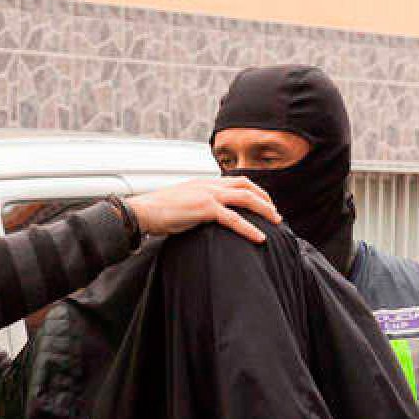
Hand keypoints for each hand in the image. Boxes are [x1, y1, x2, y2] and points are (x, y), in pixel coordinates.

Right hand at [124, 177, 281, 243]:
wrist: (142, 212)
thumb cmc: (157, 212)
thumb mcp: (181, 203)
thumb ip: (196, 206)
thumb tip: (203, 217)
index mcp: (204, 182)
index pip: (236, 181)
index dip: (253, 191)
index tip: (263, 204)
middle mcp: (209, 184)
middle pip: (246, 185)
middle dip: (265, 198)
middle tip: (275, 214)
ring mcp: (208, 194)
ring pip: (246, 198)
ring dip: (265, 210)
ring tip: (276, 222)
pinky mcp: (205, 208)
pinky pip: (234, 219)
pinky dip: (249, 228)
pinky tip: (259, 237)